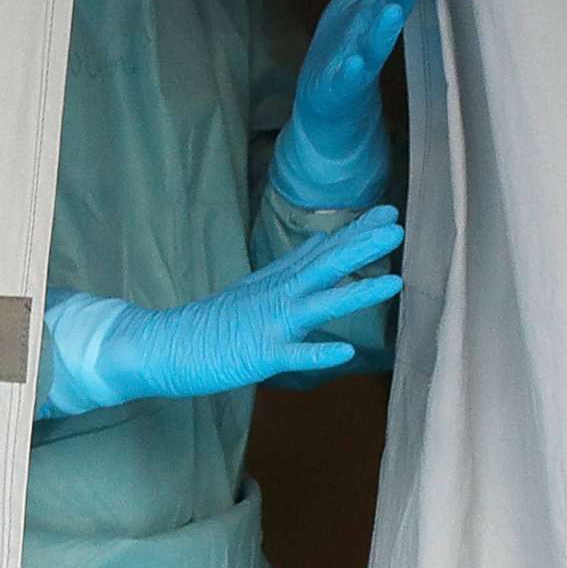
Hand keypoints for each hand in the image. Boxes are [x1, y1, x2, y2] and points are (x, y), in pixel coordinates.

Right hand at [36, 208, 406, 417]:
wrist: (168, 344)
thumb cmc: (216, 319)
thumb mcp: (256, 284)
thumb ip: (291, 264)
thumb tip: (321, 239)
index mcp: (280, 281)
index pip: (324, 251)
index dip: (357, 232)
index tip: (388, 212)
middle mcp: (279, 296)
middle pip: (326, 267)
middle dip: (362, 248)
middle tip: (398, 225)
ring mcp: (270, 323)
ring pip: (319, 305)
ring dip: (357, 294)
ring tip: (395, 282)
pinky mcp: (259, 354)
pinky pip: (293, 355)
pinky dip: (318, 352)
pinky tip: (346, 352)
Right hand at [273, 0, 441, 209]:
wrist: (323, 109)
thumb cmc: (350, 54)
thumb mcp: (366, 13)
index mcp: (364, 10)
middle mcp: (354, 30)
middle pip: (375, 7)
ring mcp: (344, 59)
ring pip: (365, 42)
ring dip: (377, 26)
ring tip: (391, 10)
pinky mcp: (336, 91)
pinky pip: (345, 81)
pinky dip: (349, 72)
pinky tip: (357, 64)